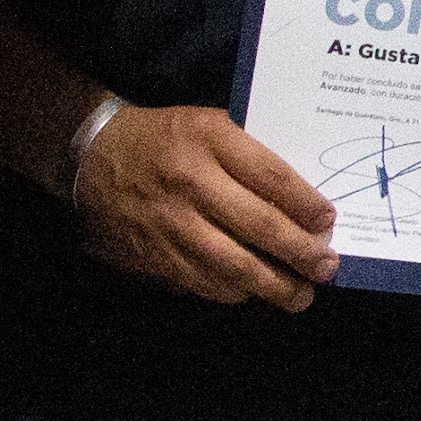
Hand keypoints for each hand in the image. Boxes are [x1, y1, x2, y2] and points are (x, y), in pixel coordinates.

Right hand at [74, 100, 340, 308]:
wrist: (92, 158)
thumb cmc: (163, 138)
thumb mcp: (207, 125)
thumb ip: (248, 155)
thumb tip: (299, 197)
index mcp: (211, 141)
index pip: (273, 178)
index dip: (306, 205)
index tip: (329, 222)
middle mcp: (193, 183)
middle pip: (260, 226)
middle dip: (301, 253)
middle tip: (326, 268)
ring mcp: (173, 224)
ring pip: (234, 265)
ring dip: (275, 286)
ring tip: (301, 295)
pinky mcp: (156, 254)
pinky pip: (205, 282)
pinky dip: (235, 291)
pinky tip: (256, 292)